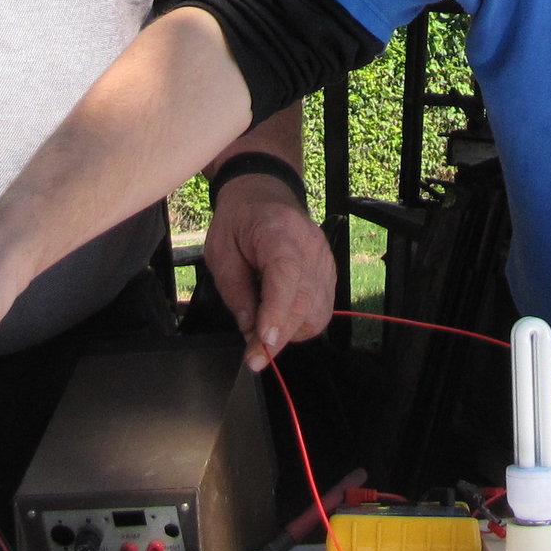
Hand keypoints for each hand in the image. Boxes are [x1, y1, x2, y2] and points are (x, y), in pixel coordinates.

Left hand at [201, 174, 333, 371]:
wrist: (263, 195)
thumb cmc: (239, 221)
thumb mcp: (220, 251)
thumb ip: (234, 291)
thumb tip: (249, 330)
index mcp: (279, 233)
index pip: (286, 277)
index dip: (276, 313)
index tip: (262, 343)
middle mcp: (310, 246)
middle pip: (306, 302)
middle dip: (279, 336)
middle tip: (253, 355)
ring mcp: (325, 259)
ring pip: (318, 313)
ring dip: (292, 332)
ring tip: (265, 327)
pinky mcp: (329, 271)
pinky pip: (322, 309)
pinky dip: (301, 322)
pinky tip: (281, 317)